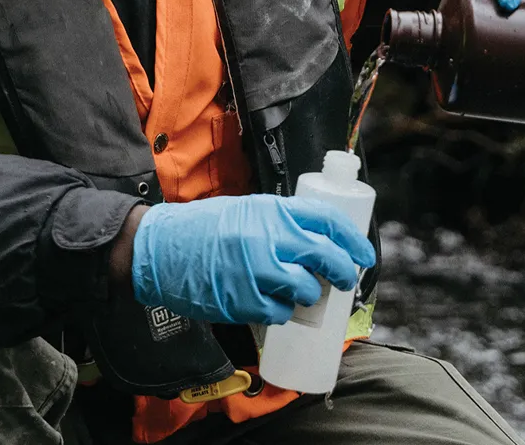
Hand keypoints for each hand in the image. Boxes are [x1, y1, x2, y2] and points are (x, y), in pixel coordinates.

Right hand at [130, 193, 374, 326]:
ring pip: (306, 291)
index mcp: (271, 210)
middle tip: (344, 280)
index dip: (352, 239)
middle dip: (342, 272)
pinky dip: (281, 313)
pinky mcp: (243, 300)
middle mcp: (267, 237)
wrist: (161, 247)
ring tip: (300, 293)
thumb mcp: (247, 210)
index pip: (326, 220)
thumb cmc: (204, 228)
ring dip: (310, 297)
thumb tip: (318, 241)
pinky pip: (279, 313)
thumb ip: (280, 222)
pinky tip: (272, 304)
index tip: (364, 254)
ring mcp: (256, 270)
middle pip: (324, 257)